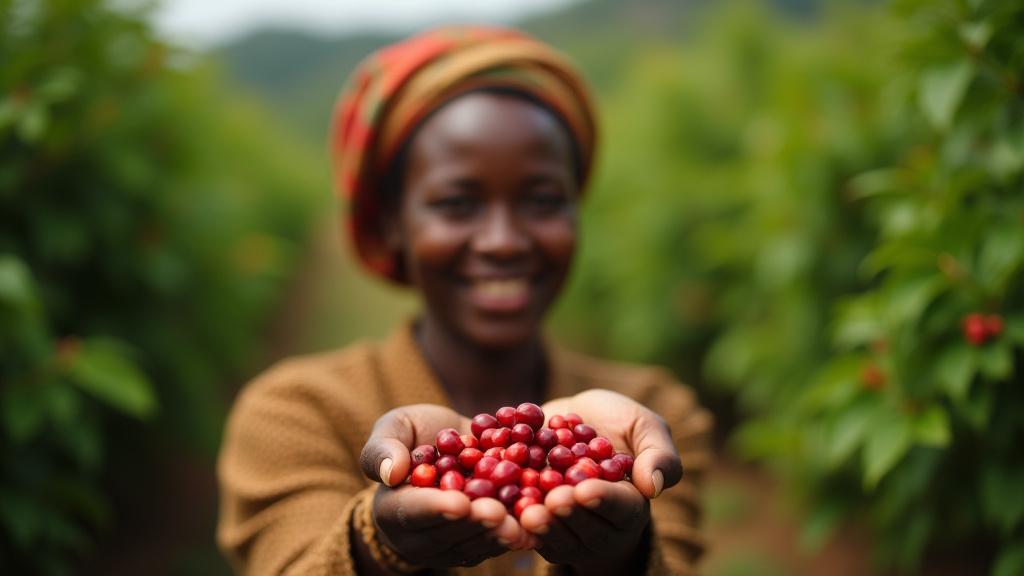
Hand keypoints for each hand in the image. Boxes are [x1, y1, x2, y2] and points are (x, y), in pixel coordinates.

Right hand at [359, 404, 532, 567]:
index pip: (412, 512)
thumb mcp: (395, 428)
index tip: (459, 502)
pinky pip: (495, 544)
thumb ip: (384, 447)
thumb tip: (390, 472)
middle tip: (497, 514)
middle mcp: (418, 537)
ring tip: (519, 523)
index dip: (436, 508)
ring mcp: (449, 547)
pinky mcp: (477, 547)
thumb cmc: (415, 435)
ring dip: (498, 534)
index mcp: (393, 509)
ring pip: (475, 545)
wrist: (450, 448)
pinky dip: (516, 534)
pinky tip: (534, 526)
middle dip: (474, 524)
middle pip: (448, 534)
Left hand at [518, 389, 682, 573]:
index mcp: (631, 505)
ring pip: (555, 536)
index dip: (604, 499)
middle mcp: (601, 526)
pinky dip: (515, 521)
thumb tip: (653, 486)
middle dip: (569, 513)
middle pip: (586, 526)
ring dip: (542, 525)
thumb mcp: (644, 427)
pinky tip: (504, 511)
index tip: (585, 490)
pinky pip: (526, 531)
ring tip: (528, 512)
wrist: (573, 422)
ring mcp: (567, 532)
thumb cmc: (617, 424)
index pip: (621, 507)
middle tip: (553, 501)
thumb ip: (657, 454)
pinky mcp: (537, 527)